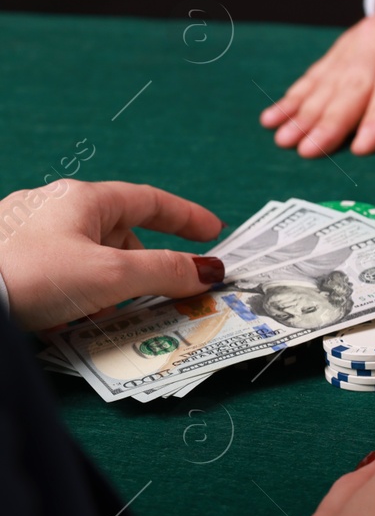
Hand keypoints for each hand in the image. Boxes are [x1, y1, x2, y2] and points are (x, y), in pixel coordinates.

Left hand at [0, 180, 222, 330]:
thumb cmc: (33, 275)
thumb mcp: (113, 276)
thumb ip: (167, 272)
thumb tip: (207, 272)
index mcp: (83, 198)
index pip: (149, 200)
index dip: (186, 217)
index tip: (213, 233)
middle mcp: (54, 208)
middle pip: (120, 234)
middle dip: (143, 267)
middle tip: (159, 296)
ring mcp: (27, 233)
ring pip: (89, 256)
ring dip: (109, 286)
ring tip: (105, 315)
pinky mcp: (9, 260)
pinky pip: (61, 272)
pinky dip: (78, 293)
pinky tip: (71, 317)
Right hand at [260, 0, 374, 156]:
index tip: (361, 148)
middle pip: (353, 84)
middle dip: (329, 120)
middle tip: (308, 152)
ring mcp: (359, 39)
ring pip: (329, 80)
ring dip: (303, 111)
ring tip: (283, 140)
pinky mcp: (346, 46)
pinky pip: (318, 73)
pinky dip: (295, 96)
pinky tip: (274, 117)